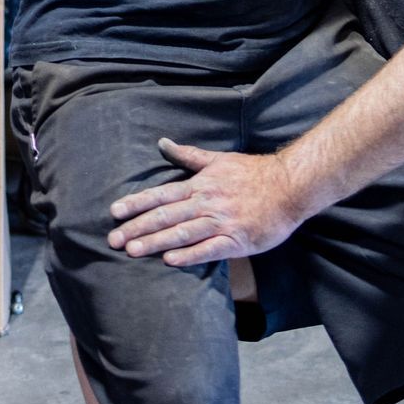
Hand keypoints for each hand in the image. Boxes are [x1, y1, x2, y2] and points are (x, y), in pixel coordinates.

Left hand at [108, 141, 303, 265]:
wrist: (290, 186)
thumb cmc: (253, 173)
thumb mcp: (219, 160)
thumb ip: (189, 155)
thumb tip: (162, 143)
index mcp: (200, 185)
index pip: (161, 195)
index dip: (136, 204)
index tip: (114, 213)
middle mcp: (207, 202)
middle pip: (166, 216)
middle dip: (137, 228)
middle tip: (113, 240)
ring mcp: (221, 222)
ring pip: (182, 233)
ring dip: (156, 242)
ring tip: (133, 251)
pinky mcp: (237, 240)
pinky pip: (209, 249)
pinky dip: (190, 255)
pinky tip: (171, 261)